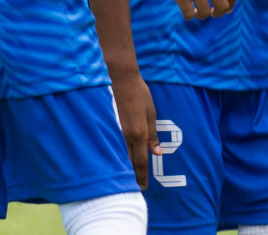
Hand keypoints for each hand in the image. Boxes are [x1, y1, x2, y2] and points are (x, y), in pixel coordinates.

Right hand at [109, 74, 158, 189]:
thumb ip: (153, 135)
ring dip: (123, 167)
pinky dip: (116, 155)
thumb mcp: (152, 113)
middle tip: (135, 188)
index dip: (142, 176)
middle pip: (128, 162)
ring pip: (119, 155)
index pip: (140, 161)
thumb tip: (157, 153)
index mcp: (140, 133)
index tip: (143, 188)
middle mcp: (127, 136)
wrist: (121, 79)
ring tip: (126, 178)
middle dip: (131, 176)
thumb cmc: (140, 94)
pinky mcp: (110, 126)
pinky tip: (116, 159)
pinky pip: (113, 145)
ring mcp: (116, 131)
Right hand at [143, 0, 236, 19]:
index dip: (230, 5)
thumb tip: (225, 5)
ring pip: (205, 13)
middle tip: (211, 12)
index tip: (223, 9)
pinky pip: (189, 14)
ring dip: (201, 15)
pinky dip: (189, 15)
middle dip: (218, 13)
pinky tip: (185, 9)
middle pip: (223, 6)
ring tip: (196, 10)